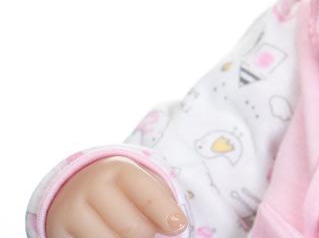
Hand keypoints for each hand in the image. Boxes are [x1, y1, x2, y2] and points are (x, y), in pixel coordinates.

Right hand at [45, 156, 187, 237]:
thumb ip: (158, 199)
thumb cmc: (121, 189)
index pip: (148, 195)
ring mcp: (71, 211)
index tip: (179, 226)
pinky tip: (108, 236)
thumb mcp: (139, 183)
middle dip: (147, 234)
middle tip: (147, 231)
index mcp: (117, 168)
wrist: (74, 189)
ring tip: (125, 233)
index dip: (167, 214)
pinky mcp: (56, 232)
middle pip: (133, 228)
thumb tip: (175, 227)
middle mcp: (91, 186)